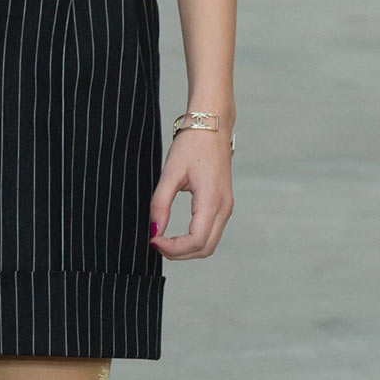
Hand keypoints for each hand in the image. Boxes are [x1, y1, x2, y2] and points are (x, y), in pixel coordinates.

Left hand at [149, 130, 232, 260]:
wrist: (212, 126)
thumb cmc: (191, 145)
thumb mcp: (170, 173)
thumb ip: (160, 204)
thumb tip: (154, 231)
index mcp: (212, 200)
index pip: (196, 241)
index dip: (173, 248)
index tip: (153, 239)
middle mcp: (224, 208)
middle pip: (205, 249)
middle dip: (179, 253)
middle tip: (155, 243)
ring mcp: (226, 207)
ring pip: (210, 244)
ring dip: (186, 249)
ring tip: (163, 239)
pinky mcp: (224, 205)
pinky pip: (211, 233)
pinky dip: (194, 240)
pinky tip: (176, 234)